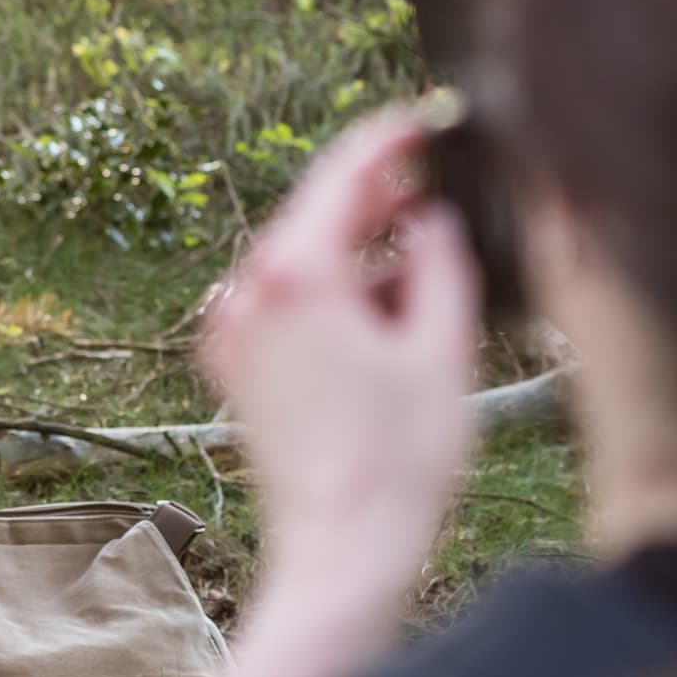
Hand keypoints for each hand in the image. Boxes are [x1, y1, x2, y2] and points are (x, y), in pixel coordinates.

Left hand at [173, 106, 486, 676]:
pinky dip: (329, 293)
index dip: (389, 139)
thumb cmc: (397, 465)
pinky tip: (381, 313)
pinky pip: (285, 304)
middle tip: (433, 183)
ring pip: (300, 261)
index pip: (343, 173)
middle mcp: (248, 293)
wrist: (340, 556)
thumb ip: (442, 266)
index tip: (424, 120)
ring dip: (356, 251)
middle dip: (375, 198)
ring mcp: (234, 333)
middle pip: (316, 215)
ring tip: (422, 263)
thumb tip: (432, 222)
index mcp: (296, 275)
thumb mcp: (442, 351)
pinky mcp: (235, 369)